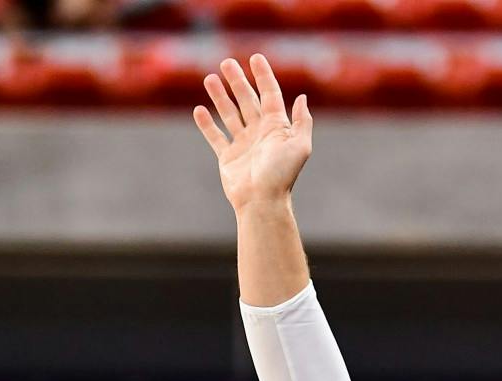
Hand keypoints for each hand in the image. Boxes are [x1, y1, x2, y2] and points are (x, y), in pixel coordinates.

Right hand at [192, 54, 313, 214]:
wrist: (262, 201)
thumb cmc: (281, 174)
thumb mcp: (299, 145)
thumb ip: (302, 121)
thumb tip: (301, 98)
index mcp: (277, 128)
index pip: (270, 95)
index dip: (264, 76)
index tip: (256, 57)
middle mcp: (260, 133)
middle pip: (247, 100)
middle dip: (238, 81)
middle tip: (226, 62)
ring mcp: (243, 144)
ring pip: (230, 114)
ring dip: (220, 97)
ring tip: (210, 78)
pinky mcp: (228, 157)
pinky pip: (215, 137)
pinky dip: (207, 124)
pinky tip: (199, 110)